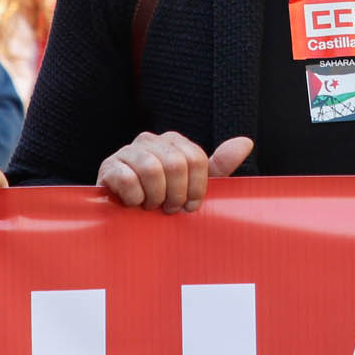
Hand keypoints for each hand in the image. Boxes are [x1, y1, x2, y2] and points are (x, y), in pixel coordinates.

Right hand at [97, 132, 252, 212]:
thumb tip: (246, 143)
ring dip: (155, 197)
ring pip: (151, 169)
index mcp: (174, 141)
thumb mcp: (193, 185)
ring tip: (152, 206)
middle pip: (176, 164)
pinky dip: (135, 198)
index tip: (191, 206)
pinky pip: (127, 179)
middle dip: (176, 194)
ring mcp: (127, 151)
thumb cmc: (164, 197)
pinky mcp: (108, 166)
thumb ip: (218, 166)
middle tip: (170, 209)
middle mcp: (150, 140)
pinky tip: (134, 204)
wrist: (126, 214)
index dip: (196, 188)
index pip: (196, 159)